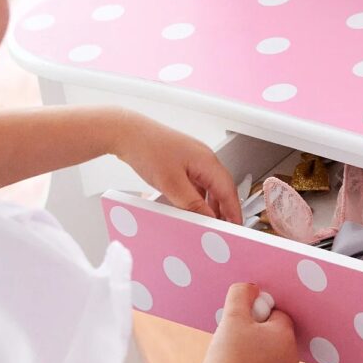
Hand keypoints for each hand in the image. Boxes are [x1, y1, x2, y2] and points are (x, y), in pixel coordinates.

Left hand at [112, 112, 242, 223]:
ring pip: (208, 186)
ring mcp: (192, 159)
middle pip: (221, 188)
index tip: (236, 228)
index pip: (228, 191)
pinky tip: (189, 208)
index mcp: (207, 161)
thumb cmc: (148, 149)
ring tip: (206, 222)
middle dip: (224, 209)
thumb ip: (193, 204)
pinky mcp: (181, 161)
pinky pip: (195, 182)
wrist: (126, 133)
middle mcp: (204, 158)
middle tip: (222, 229)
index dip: (234, 211)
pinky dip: (196, 197)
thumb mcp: (172, 184)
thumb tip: (208, 218)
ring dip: (209, 204)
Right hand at [204, 283, 297, 362]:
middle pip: (276, 336)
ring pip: (272, 356)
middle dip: (259, 334)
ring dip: (258, 353)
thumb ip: (242, 294)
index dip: (258, 316)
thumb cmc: (228, 352)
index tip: (242, 324)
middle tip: (236, 340)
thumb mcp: (232, 315)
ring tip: (236, 357)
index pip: (277, 315)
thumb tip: (251, 288)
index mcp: (286, 336)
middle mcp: (292, 357)